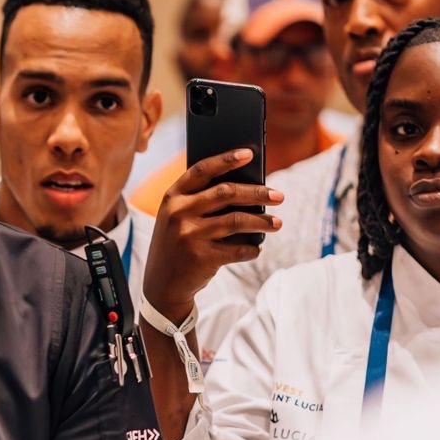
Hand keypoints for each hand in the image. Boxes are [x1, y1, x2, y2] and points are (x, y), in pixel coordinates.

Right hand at [142, 148, 282, 319]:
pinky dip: (251, 249)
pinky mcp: (201, 258)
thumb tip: (247, 187)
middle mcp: (178, 213)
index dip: (226, 159)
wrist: (161, 286)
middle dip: (257, 193)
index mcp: (172, 197)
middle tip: (278, 196)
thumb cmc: (177, 244)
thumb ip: (200, 201)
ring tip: (277, 223)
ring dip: (262, 222)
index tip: (249, 153)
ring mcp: (189, 236)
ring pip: (236, 221)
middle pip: (226, 193)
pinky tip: (257, 248)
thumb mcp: (177, 218)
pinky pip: (237, 250)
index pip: (202, 170)